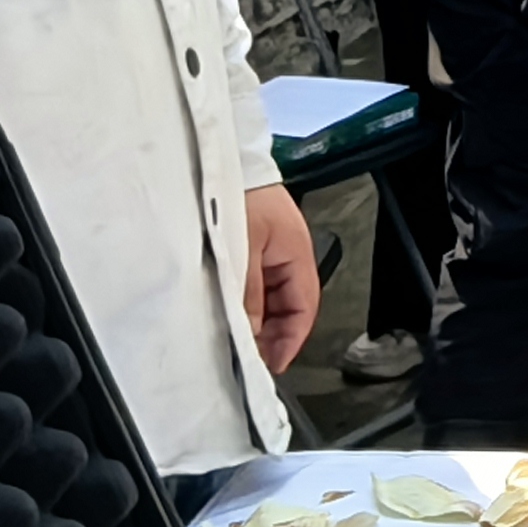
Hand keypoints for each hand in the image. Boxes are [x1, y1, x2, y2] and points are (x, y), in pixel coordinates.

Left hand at [242, 184, 319, 372]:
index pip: (304, 307)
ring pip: (272, 297)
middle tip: (252, 360)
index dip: (291, 339)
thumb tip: (250, 333)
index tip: (273, 365)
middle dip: (274, 335)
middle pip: (289, 306)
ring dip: (259, 320)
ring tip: (239, 341)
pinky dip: (248, 302)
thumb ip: (247, 293)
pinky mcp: (254, 247)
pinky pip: (256, 284)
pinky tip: (231, 314)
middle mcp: (289, 256)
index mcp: (297, 254)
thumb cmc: (239, 197)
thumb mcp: (242, 249)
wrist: (223, 161)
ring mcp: (272, 251)